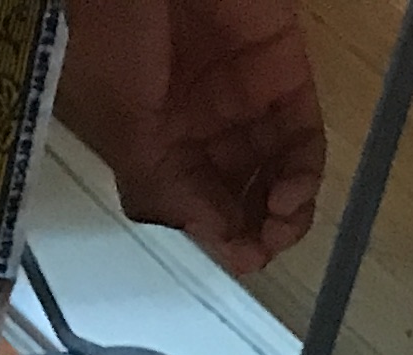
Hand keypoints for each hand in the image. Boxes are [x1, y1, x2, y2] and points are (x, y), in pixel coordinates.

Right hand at [54, 0, 328, 273]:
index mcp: (157, 140)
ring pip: (280, 174)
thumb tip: (223, 243)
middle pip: (246, 196)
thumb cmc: (108, 36)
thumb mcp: (125, 127)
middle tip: (262, 244)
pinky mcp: (282, 69)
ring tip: (279, 221)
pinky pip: (304, 135)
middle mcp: (202, 125)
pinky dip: (304, 173)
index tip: (241, 259)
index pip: (203, 205)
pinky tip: (291, 193)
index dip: (225, 238)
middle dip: (259, 230)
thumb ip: (172, 189)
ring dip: (286, 212)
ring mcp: (244, 98)